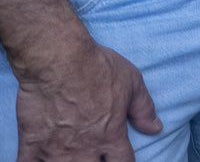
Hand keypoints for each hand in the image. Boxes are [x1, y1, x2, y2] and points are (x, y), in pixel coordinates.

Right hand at [15, 35, 160, 159]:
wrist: (59, 60)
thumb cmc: (98, 68)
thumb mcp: (132, 83)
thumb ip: (143, 109)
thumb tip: (155, 128)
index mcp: (111, 136)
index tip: (121, 160)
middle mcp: (85, 148)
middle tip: (94, 157)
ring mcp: (56, 149)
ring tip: (70, 158)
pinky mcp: (32, 143)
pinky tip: (38, 161)